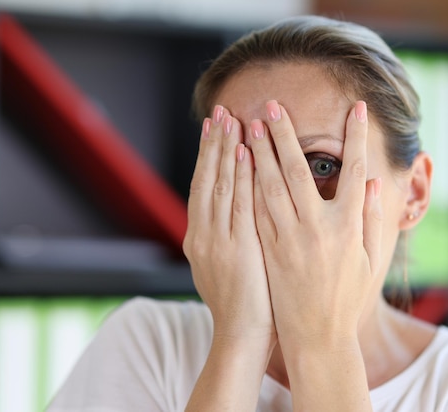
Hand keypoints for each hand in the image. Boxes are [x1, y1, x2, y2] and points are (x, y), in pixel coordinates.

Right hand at [183, 105, 274, 344]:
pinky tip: (244, 152)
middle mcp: (204, 233)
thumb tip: (239, 210)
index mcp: (202, 237)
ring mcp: (217, 240)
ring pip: (219, 185)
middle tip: (220, 110)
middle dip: (214, 143)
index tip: (216, 127)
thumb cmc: (245, 303)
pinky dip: (238, 177)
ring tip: (230, 118)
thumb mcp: (229, 265)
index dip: (209, 156)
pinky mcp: (235, 248)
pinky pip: (238, 204)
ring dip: (224, 149)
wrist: (241, 337)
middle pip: (207, 179)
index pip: (204, 187)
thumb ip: (230, 234)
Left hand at [250, 100, 382, 348]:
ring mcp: (288, 238)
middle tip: (273, 105)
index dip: (356, 136)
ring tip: (249, 124)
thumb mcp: (370, 259)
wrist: (317, 337)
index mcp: (347, 226)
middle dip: (285, 134)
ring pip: (270, 186)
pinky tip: (240, 163)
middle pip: (298, 170)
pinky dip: (247, 183)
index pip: (354, 170)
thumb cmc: (348, 298)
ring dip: (259, 151)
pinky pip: (255, 210)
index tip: (356, 108)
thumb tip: (373, 181)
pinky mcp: (267, 249)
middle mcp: (316, 227)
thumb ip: (372, 218)